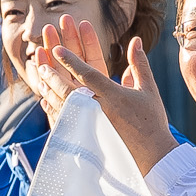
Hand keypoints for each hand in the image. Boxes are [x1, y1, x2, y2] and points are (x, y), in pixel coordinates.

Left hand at [33, 15, 171, 175]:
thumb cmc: (152, 121)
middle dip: (54, 75)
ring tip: (41, 78)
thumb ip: (139, 64)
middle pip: (69, 90)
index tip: (57, 50)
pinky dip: (55, 109)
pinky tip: (47, 101)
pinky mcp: (88, 137)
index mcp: (113, 96)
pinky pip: (66, 121)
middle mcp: (100, 110)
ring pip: (65, 105)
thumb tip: (135, 40)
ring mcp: (92, 125)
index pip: (87, 74)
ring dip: (51, 90)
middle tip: (42, 64)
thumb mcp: (148, 89)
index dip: (71, 61)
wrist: (153, 155)